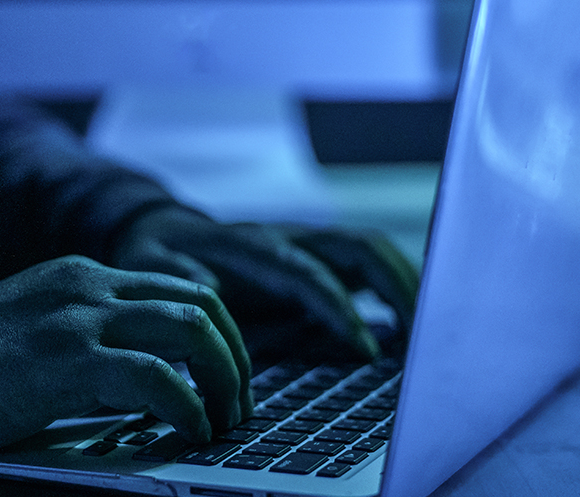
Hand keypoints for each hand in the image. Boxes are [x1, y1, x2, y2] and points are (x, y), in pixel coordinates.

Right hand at [0, 256, 253, 452]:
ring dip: (223, 379)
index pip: (179, 287)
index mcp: (85, 274)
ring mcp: (81, 319)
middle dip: (234, 355)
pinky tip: (191, 429)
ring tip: (225, 419)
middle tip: (240, 400)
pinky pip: (157, 378)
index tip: (228, 371)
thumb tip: (148, 370)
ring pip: (191, 330)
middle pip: (200, 304)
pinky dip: (188, 406)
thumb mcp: (38, 323)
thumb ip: (90, 330)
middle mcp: (91, 285)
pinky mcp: (70, 360)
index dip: (218, 331)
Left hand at [112, 207, 419, 360]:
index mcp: (252, 245)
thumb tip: (207, 290)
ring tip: (427, 335)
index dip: (338, 305)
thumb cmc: (157, 255)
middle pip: (357, 247)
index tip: (364, 347)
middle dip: (395, 287)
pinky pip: (368, 266)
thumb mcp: (151, 267)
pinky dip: (397, 290)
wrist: (160, 231)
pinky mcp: (318, 259)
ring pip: (371, 252)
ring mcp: (307, 245)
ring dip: (405, 286)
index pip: (306, 270)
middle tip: (420, 337)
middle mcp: (288, 238)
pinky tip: (412, 329)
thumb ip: (179, 280)